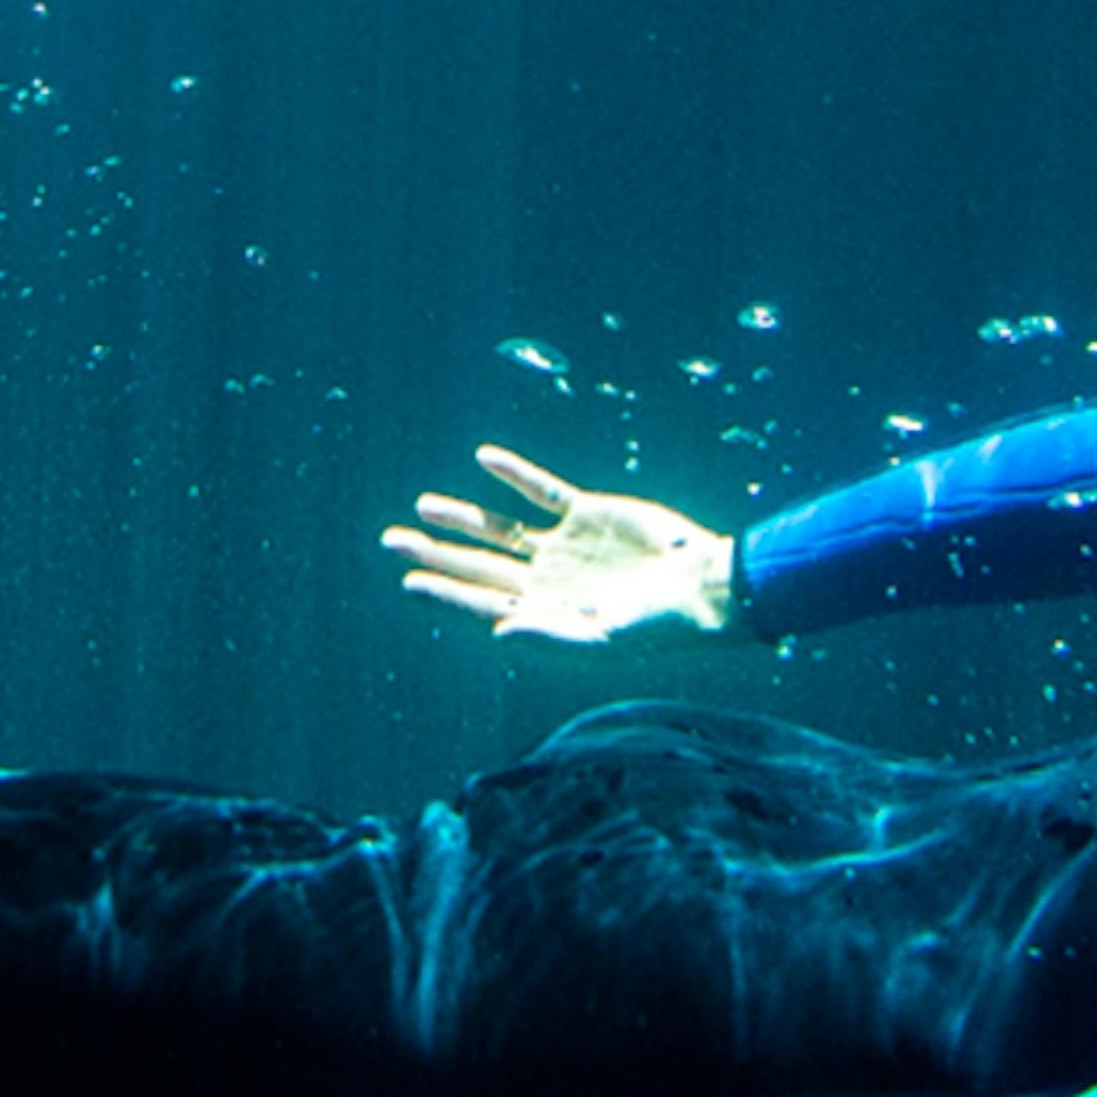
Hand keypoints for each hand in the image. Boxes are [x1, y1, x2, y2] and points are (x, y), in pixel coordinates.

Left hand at [387, 447, 736, 647]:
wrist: (704, 586)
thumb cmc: (656, 625)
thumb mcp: (600, 637)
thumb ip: (546, 636)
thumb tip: (495, 632)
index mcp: (543, 612)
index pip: (481, 601)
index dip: (444, 591)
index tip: (409, 581)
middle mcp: (545, 579)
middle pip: (479, 563)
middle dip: (435, 553)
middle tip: (392, 542)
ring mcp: (564, 545)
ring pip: (501, 529)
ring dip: (464, 518)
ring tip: (424, 506)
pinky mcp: (588, 513)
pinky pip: (542, 491)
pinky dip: (515, 475)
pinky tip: (485, 459)